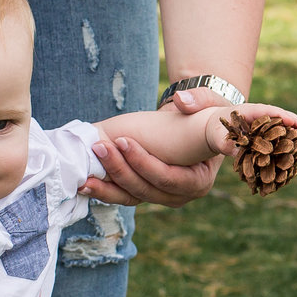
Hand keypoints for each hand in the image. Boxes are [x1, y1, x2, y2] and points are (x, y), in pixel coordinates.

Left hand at [82, 87, 229, 207]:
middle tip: (99, 146)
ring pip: (130, 196)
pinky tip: (83, 184)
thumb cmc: (204, 113)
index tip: (123, 141)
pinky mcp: (144, 192)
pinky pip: (122, 195)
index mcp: (199, 180)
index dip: (144, 163)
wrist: (190, 121)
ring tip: (84, 174)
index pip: (169, 178)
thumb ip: (202, 100)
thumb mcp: (212, 104)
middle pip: (145, 189)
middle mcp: (180, 195)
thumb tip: (182, 101)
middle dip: (120, 169)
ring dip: (106, 185)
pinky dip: (103, 190)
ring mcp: (160, 196)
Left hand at [204, 101, 296, 159]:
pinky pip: (278, 138)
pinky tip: (295, 154)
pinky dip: (287, 144)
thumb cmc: (216, 130)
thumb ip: (223, 141)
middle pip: (280, 116)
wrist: (216, 130)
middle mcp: (260, 117)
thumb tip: (233, 150)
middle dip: (295, 123)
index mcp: (249, 112)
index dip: (280, 115)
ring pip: (282, 127)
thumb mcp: (216, 133)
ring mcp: (263, 126)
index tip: (292, 121)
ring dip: (294, 134)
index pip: (267, 110)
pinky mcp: (265, 136)